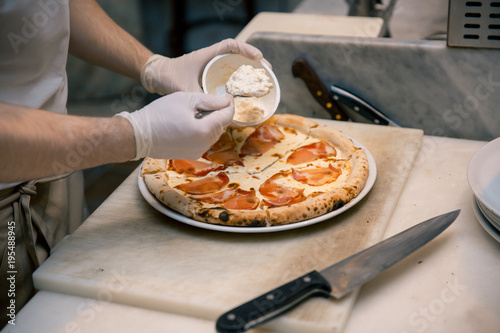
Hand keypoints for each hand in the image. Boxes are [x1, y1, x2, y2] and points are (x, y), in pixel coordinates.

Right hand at [117, 92, 233, 159]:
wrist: (139, 135)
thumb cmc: (160, 113)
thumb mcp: (186, 99)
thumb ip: (210, 100)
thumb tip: (227, 101)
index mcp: (204, 130)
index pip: (227, 116)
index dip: (229, 104)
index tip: (227, 96)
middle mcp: (204, 144)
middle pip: (222, 125)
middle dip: (221, 113)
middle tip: (213, 101)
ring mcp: (198, 152)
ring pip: (215, 134)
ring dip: (213, 122)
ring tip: (201, 111)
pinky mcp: (192, 155)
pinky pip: (206, 141)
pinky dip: (205, 131)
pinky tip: (194, 122)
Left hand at [141, 38, 269, 94]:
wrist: (158, 76)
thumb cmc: (170, 77)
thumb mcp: (185, 88)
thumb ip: (200, 98)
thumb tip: (217, 109)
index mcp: (208, 55)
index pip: (230, 45)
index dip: (246, 49)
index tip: (258, 58)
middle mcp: (212, 58)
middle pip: (238, 54)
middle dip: (254, 61)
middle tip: (267, 71)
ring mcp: (212, 66)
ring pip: (235, 64)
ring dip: (249, 70)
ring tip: (262, 80)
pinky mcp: (210, 74)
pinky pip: (229, 74)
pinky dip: (239, 79)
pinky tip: (246, 91)